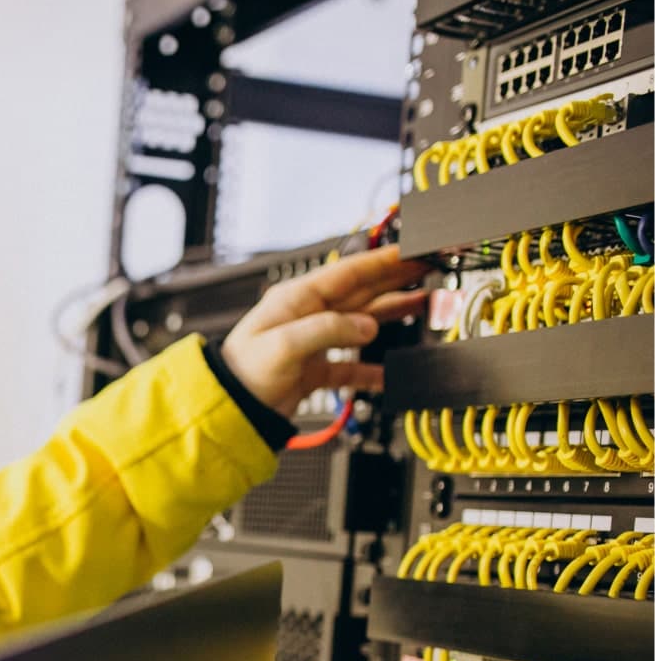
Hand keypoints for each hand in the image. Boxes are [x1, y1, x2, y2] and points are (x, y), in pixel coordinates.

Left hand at [220, 244, 428, 417]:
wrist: (233, 409)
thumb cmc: (245, 372)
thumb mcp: (285, 345)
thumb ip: (328, 331)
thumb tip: (367, 326)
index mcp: (298, 299)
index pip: (349, 272)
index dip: (382, 261)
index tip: (411, 251)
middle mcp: (308, 316)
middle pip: (361, 292)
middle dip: (395, 279)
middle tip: (427, 268)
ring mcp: (314, 343)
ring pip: (362, 323)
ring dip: (392, 314)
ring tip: (422, 303)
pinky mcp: (315, 370)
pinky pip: (351, 367)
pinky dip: (371, 371)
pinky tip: (390, 372)